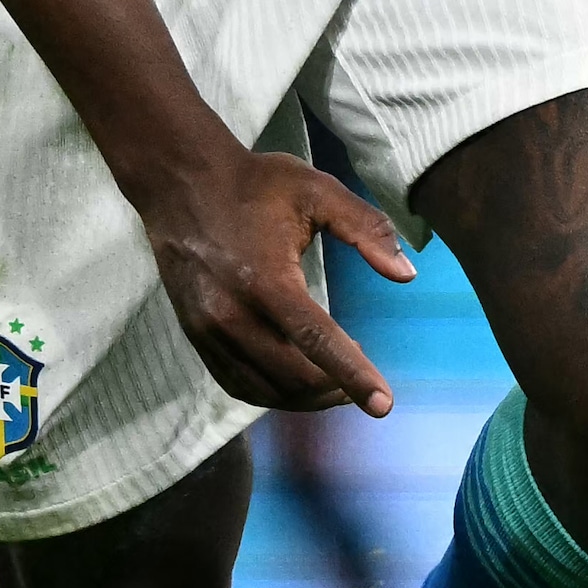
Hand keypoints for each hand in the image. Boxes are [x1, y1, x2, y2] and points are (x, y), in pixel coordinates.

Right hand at [145, 147, 418, 413]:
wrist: (179, 181)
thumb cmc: (254, 183)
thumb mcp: (318, 191)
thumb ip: (367, 229)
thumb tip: (407, 275)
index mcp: (266, 279)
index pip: (316, 341)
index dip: (353, 375)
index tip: (383, 405)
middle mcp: (232, 314)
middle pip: (293, 377)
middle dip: (336, 390)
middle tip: (365, 385)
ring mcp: (208, 330)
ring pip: (266, 390)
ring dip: (307, 398)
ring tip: (337, 386)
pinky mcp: (195, 336)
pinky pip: (238, 384)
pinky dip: (273, 393)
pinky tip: (297, 383)